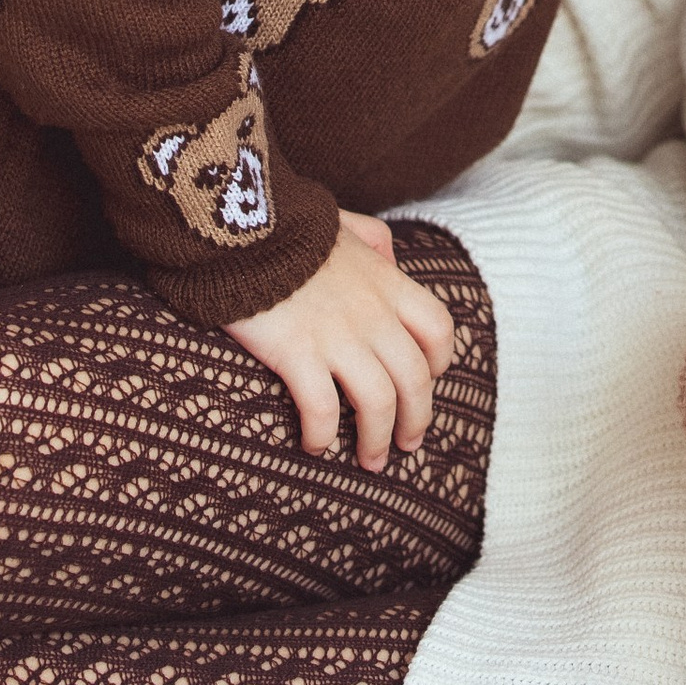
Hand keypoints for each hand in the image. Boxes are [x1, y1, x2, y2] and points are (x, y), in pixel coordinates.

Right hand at [223, 207, 456, 464]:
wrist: (246, 226)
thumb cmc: (293, 227)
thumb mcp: (347, 222)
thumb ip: (375, 240)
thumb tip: (391, 260)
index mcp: (388, 283)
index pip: (437, 330)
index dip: (439, 363)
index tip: (427, 383)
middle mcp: (373, 314)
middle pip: (415, 379)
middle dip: (417, 419)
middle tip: (407, 445)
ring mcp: (338, 336)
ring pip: (378, 403)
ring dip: (378, 440)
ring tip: (371, 462)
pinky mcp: (298, 354)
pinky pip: (323, 410)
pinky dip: (323, 435)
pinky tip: (315, 446)